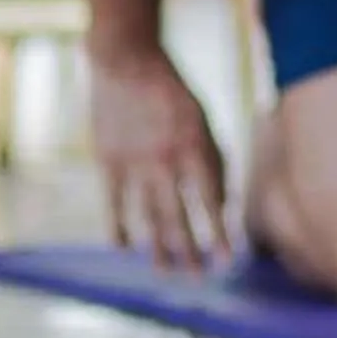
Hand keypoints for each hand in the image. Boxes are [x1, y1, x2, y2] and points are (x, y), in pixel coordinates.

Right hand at [90, 50, 229, 275]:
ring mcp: (134, 162)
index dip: (220, 232)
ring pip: (148, 215)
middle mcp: (166, 160)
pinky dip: (118, 226)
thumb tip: (221, 204)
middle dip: (191, 250)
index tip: (228, 259)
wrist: (126, 59)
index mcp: (195, 147)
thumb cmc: (171, 91)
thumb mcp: (203, 120)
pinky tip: (123, 247)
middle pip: (180, 216)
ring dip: (157, 247)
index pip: (212, 201)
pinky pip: (114, 202)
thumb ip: (213, 160)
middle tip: (198, 277)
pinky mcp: (108, 160)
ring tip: (164, 272)